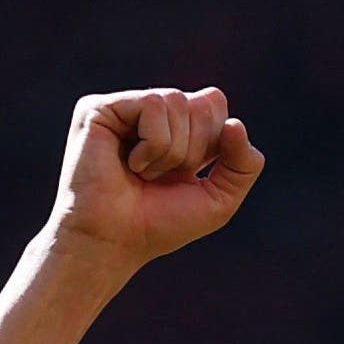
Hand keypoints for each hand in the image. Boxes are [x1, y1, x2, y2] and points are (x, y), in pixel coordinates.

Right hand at [48, 87, 263, 266]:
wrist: (115, 243)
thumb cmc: (160, 225)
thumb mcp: (219, 199)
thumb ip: (244, 165)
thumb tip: (235, 123)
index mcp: (176, 126)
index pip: (215, 104)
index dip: (213, 142)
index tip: (187, 174)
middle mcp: (150, 112)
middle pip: (202, 103)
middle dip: (193, 150)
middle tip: (162, 177)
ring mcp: (124, 107)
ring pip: (177, 101)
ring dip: (171, 152)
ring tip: (144, 174)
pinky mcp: (99, 107)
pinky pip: (153, 104)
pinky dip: (152, 145)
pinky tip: (129, 165)